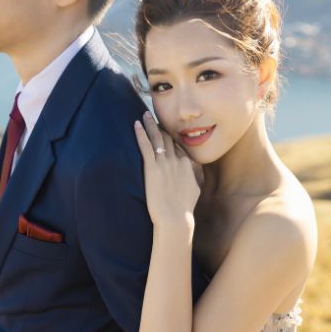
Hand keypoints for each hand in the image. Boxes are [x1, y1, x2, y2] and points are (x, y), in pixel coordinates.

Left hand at [134, 111, 198, 228]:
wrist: (175, 218)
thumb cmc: (183, 209)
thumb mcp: (194, 189)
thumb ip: (193, 177)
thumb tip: (192, 174)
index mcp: (187, 164)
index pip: (179, 145)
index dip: (172, 135)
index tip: (165, 127)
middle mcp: (177, 160)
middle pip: (169, 137)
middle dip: (161, 125)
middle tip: (154, 114)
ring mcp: (164, 163)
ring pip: (157, 138)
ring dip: (150, 124)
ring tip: (144, 114)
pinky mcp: (152, 168)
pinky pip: (146, 146)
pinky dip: (140, 134)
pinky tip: (136, 124)